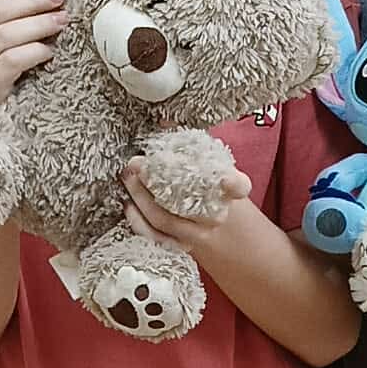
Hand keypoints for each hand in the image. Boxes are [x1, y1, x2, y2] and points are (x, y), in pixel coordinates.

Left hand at [120, 157, 253, 256]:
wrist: (223, 230)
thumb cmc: (214, 189)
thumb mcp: (212, 165)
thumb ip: (191, 145)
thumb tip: (164, 120)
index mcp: (232, 193)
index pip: (239, 187)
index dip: (233, 183)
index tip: (224, 177)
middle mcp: (217, 217)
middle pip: (190, 204)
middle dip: (159, 181)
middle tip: (138, 162)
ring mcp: (198, 235)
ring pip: (166, 220)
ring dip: (141, 199)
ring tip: (128, 177)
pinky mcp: (181, 247)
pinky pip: (156, 238)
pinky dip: (139, 222)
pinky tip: (128, 205)